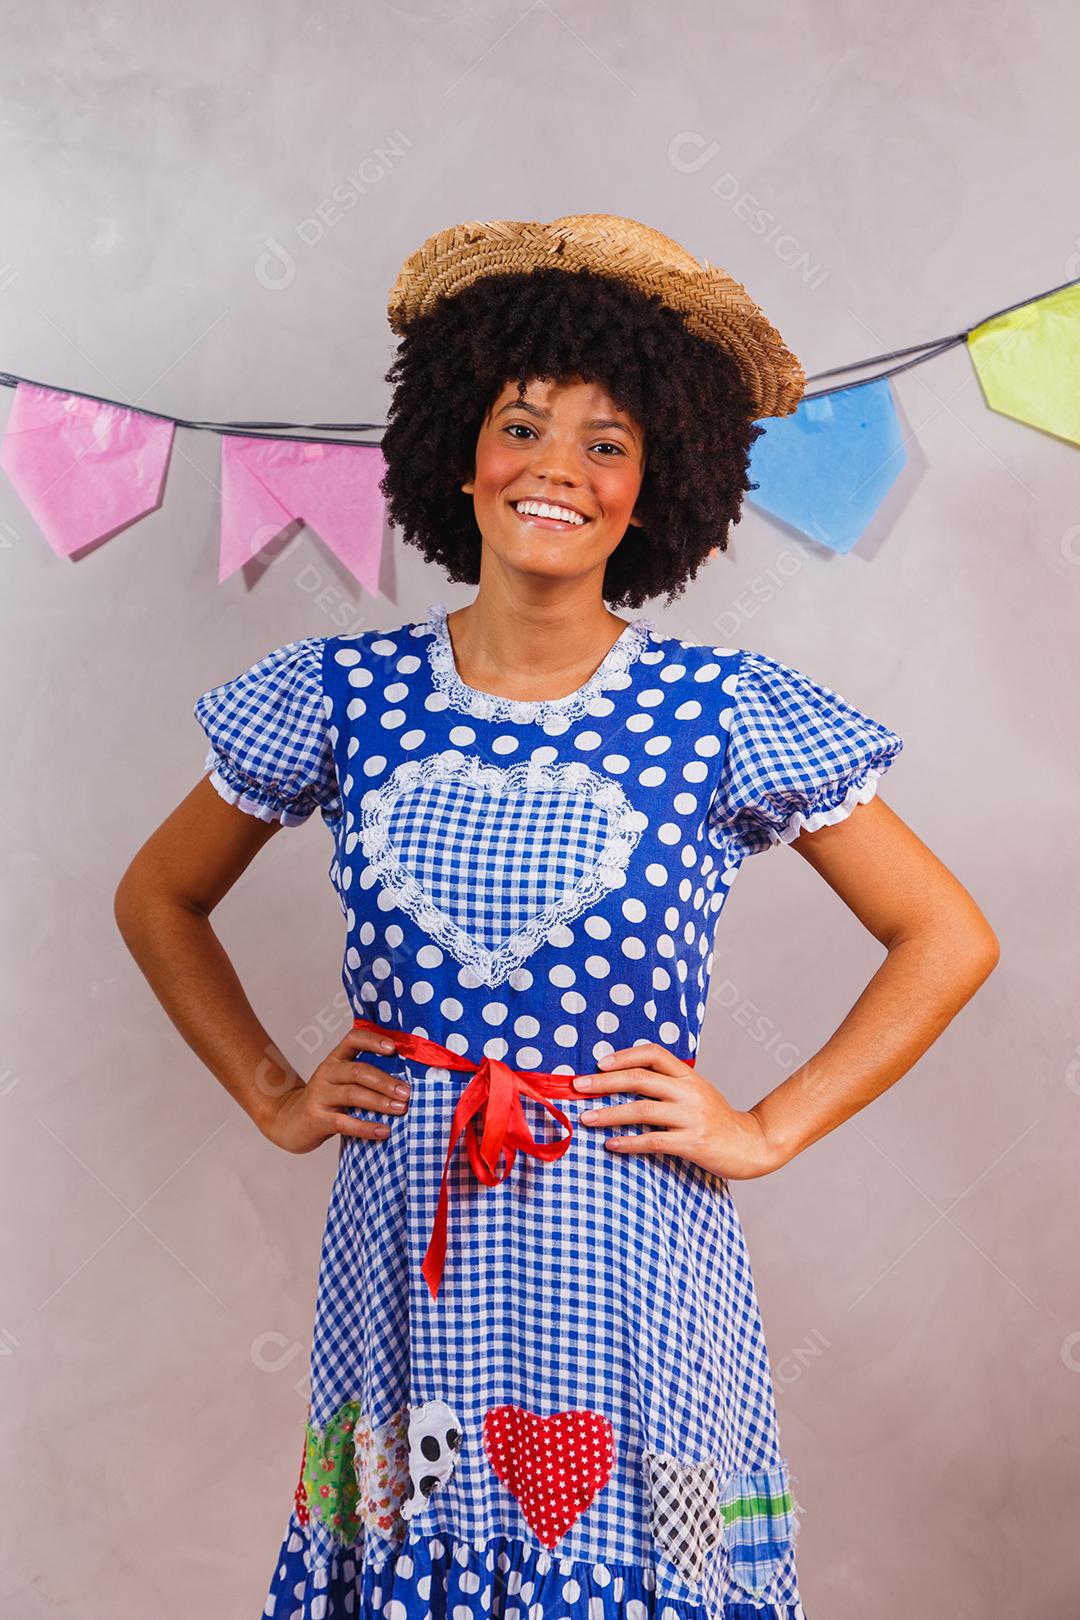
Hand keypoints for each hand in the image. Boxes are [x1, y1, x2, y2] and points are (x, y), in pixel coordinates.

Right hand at [261, 1027, 409, 1153]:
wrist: (288, 1121)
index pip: (353, 1039)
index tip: (394, 1048)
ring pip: (353, 1094)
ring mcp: (319, 1095)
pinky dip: (366, 1127)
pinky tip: (383, 1131)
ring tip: (401, 1109)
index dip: (373, 1040)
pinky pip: (344, 1122)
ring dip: (380, 1102)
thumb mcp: (341, 1082)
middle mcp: (327, 1073)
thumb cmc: (326, 1101)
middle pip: (358, 1071)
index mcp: (336, 1059)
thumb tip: (407, 1081)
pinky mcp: (316, 1118)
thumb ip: (365, 1078)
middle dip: (385, 1081)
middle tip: (407, 1092)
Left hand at [573, 1042, 781, 1179]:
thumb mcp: (697, 1093)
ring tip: (586, 1119)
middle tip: (578, 1087)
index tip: (599, 1063)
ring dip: (609, 1114)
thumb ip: (669, 1084)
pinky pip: (653, 1140)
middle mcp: (689, 1092)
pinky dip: (628, 1142)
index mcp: (689, 1076)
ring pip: (641, 1109)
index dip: (624, 1056)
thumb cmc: (717, 1120)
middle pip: (640, 1079)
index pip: (653, 1054)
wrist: (752, 1145)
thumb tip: (625, 1079)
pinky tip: (611, 1144)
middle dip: (604, 1082)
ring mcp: (691, 1117)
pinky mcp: (692, 1143)